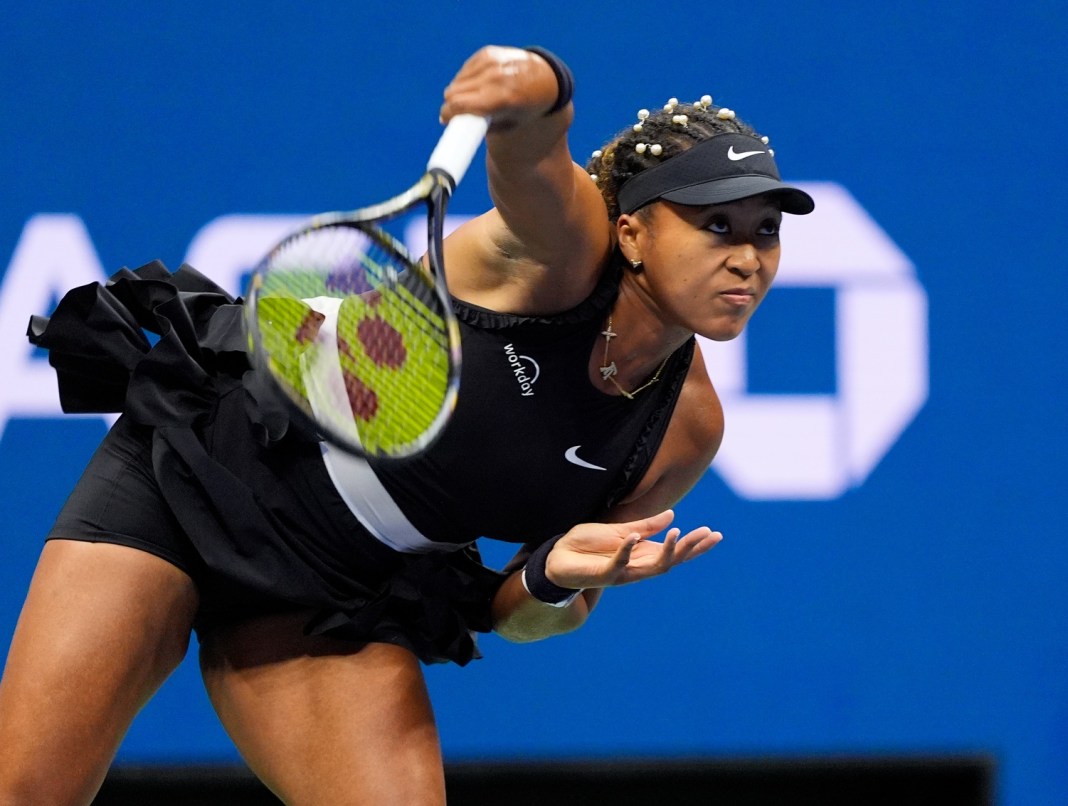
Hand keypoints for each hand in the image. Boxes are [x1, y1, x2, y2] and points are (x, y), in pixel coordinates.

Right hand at [439, 46, 558, 125]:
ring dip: (459, 92)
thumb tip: (453, 125)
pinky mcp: (487, 53)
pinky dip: (466, 80)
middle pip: (453, 93)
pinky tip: (478, 85)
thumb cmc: (525, 109)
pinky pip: (464, 71)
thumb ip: (481, 127)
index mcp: (501, 99)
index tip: (445, 120)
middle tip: (456, 114)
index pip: (460, 105)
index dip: (447, 114)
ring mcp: (491, 62)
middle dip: (451, 105)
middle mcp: (494, 78)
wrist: (544, 80)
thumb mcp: (509, 125)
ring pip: (457, 81)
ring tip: (472, 100)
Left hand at [545, 510, 721, 589]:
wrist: (556, 559)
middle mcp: (636, 567)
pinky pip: (617, 564)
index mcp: (642, 555)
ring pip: (651, 567)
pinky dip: (626, 552)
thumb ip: (645, 526)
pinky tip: (634, 538)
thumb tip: (672, 515)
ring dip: (666, 550)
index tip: (715, 534)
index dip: (694, 545)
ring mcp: (621, 572)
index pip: (674, 551)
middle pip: (671, 560)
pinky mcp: (603, 574)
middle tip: (708, 536)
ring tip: (678, 532)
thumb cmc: (587, 547)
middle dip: (690, 549)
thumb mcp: (619, 530)